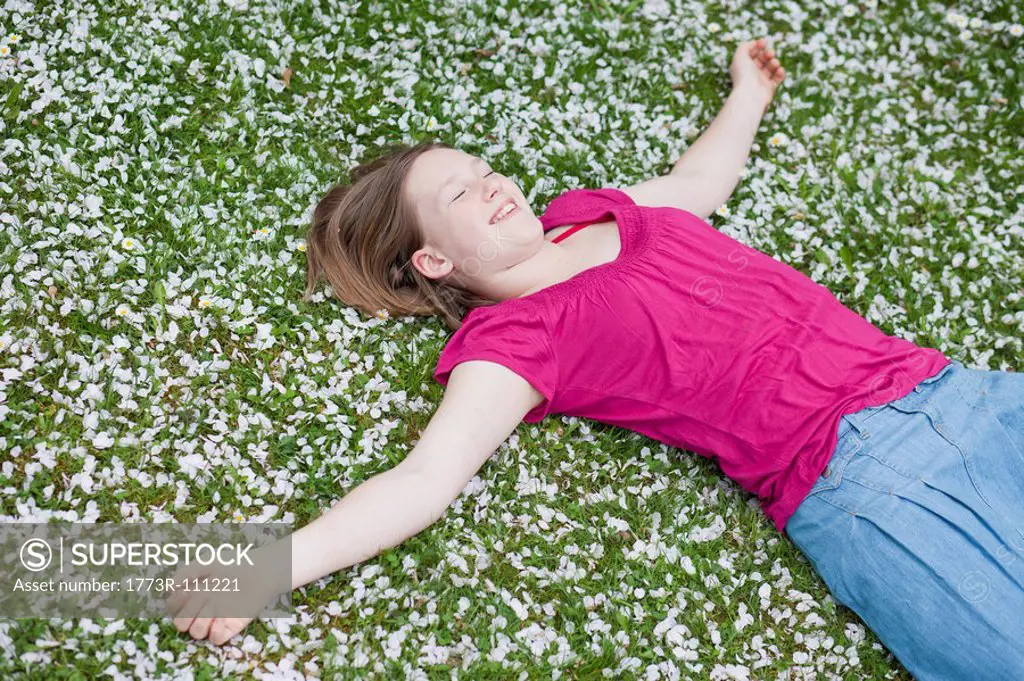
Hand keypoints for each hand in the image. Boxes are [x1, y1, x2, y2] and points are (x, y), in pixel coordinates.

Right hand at [165, 546, 286, 645]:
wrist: (263, 570)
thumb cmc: (235, 562)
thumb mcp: (209, 561)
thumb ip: (187, 572)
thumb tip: (168, 587)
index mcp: (194, 591)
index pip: (173, 605)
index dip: (175, 602)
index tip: (186, 593)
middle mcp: (203, 606)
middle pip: (182, 623)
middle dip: (185, 619)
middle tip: (198, 607)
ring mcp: (216, 617)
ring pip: (197, 633)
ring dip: (200, 627)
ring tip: (211, 614)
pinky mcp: (233, 625)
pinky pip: (218, 638)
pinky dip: (217, 633)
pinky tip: (223, 621)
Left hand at [729, 37, 785, 110]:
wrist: (750, 95)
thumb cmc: (744, 74)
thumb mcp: (739, 55)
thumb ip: (745, 45)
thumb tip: (755, 43)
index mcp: (742, 66)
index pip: (752, 53)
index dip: (758, 46)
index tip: (763, 42)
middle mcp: (751, 73)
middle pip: (762, 59)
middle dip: (768, 53)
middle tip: (770, 53)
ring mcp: (760, 81)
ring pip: (771, 67)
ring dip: (774, 62)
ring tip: (774, 63)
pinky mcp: (769, 88)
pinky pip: (778, 78)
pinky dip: (780, 73)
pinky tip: (779, 70)